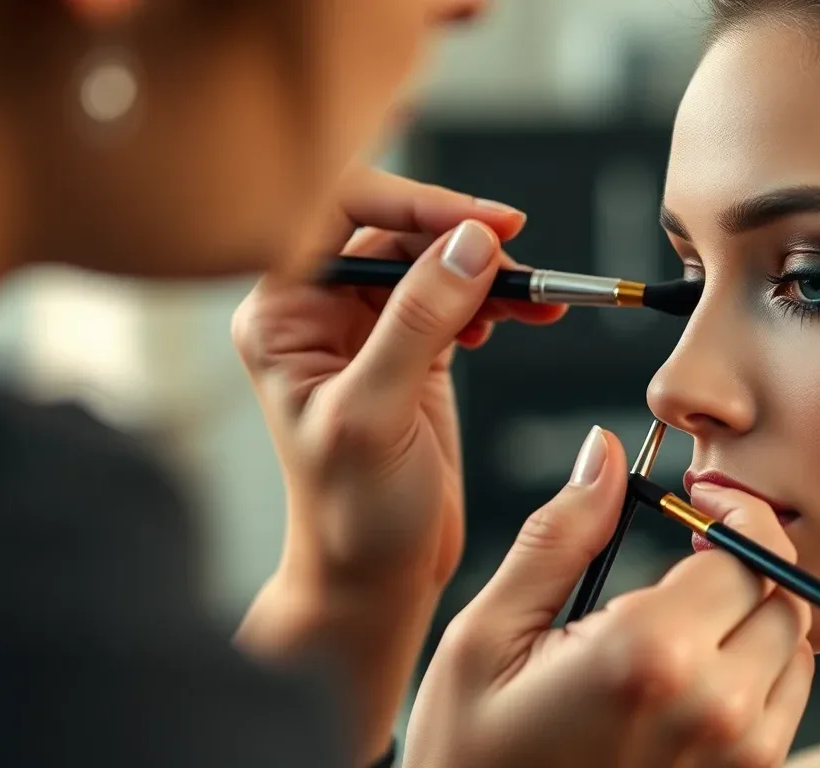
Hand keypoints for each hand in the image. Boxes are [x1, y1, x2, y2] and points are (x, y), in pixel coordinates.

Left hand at [230, 166, 563, 763]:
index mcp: (283, 314)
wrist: (374, 578)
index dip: (410, 201)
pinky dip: (497, 298)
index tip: (479, 221)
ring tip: (536, 294)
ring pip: (434, 261)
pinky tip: (520, 314)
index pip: (334, 211)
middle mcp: (321, 312)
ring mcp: (370, 330)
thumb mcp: (376, 414)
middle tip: (518, 259)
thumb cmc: (350, 515)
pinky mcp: (415, 351)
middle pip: (395, 229)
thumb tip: (468, 245)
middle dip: (461, 237)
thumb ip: (418, 322)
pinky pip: (460, 298)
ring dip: (490, 270)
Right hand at [406, 427, 814, 767]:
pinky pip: (783, 712)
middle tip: (688, 554)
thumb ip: (560, 536)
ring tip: (682, 621)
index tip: (696, 504)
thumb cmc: (471, 756)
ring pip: (791, 654)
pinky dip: (753, 677)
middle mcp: (714, 713)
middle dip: (741, 566)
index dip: (728, 515)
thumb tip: (604, 453)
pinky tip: (689, 675)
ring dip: (751, 622)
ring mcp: (736, 762)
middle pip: (781, 599)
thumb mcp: (488, 636)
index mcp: (649, 658)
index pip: (748, 553)